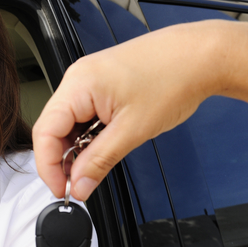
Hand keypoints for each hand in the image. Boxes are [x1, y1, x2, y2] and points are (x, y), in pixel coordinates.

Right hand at [33, 21, 231, 200]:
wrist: (202, 56)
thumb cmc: (174, 78)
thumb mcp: (133, 131)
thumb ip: (99, 161)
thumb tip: (79, 185)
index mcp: (79, 84)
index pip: (45, 133)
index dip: (49, 167)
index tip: (63, 190)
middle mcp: (78, 78)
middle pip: (53, 128)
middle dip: (63, 160)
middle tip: (80, 183)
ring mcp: (90, 79)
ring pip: (69, 124)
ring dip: (78, 148)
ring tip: (99, 161)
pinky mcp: (102, 84)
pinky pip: (84, 114)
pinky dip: (90, 135)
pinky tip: (106, 143)